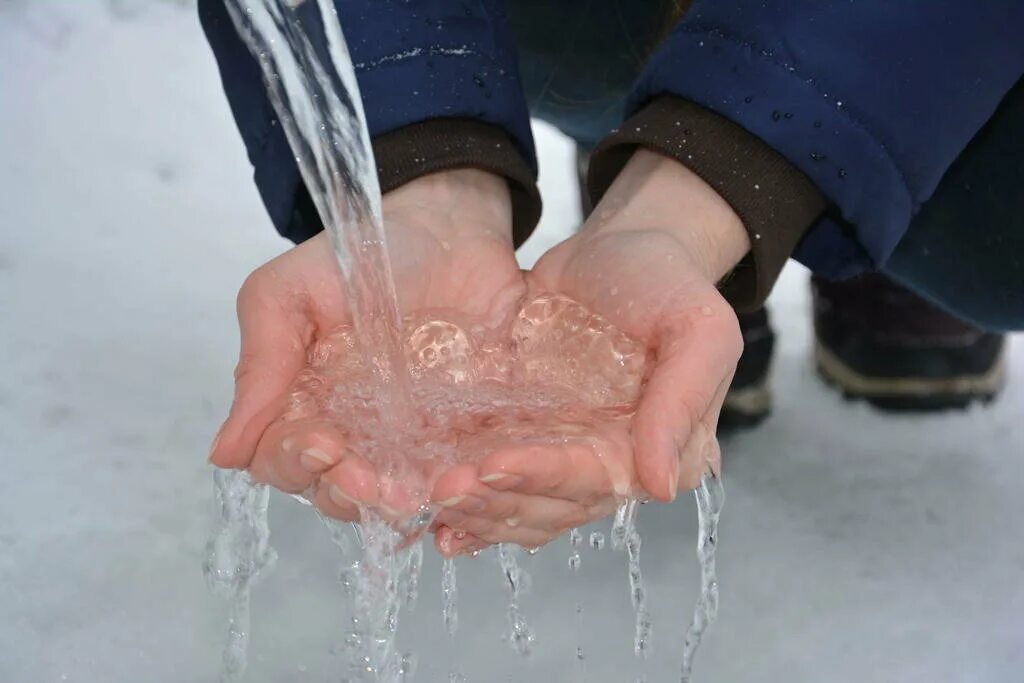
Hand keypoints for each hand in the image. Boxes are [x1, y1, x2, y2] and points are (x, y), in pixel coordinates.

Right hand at [207, 169, 524, 519]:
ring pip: (399, 497)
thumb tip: (223, 453)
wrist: (449, 222)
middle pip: (339, 492)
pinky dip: (462, 490)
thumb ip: (261, 365)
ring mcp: (415, 437)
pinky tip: (466, 485)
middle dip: (350, 495)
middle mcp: (356, 432)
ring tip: (418, 495)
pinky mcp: (469, 432)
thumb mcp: (289, 294)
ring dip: (402, 504)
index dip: (297, 464)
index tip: (322, 445)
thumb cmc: (362, 252)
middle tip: (372, 483)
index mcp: (304, 405)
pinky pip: (463, 477)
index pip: (285, 460)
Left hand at [433, 150, 747, 555]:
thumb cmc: (667, 281)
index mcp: (659, 450)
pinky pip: (495, 482)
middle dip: (496, 501)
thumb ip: (682, 400)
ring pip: (517, 506)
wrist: (619, 248)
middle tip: (445, 488)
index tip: (497, 464)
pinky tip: (428, 517)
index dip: (545, 477)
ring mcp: (563, 454)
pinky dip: (465, 506)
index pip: (597, 481)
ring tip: (429, 499)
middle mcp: (609, 464)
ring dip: (474, 511)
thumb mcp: (698, 328)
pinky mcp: (524, 436)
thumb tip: (662, 486)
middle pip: (549, 507)